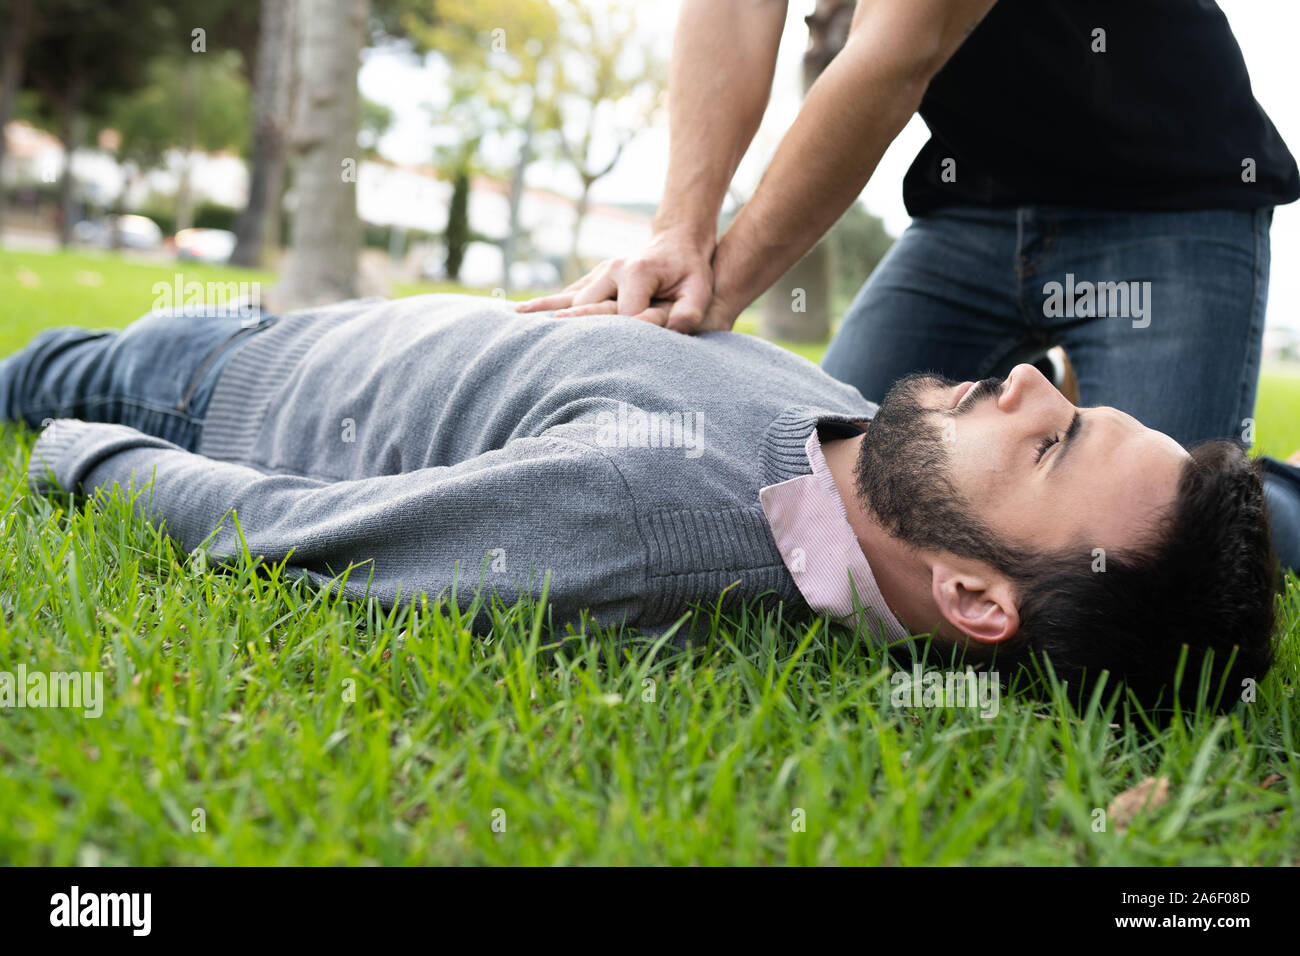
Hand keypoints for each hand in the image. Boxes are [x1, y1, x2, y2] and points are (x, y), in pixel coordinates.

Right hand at [515, 229, 732, 332]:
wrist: (679, 243)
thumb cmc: (692, 271)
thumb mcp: (699, 290)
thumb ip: (689, 312)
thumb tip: (674, 330)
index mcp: (636, 271)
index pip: (624, 314)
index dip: (631, 333)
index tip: (636, 352)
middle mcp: (612, 268)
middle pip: (590, 308)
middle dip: (579, 331)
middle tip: (554, 356)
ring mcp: (600, 272)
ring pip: (571, 299)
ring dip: (549, 314)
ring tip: (521, 328)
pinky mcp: (595, 277)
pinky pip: (567, 292)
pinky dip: (546, 302)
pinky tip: (521, 310)